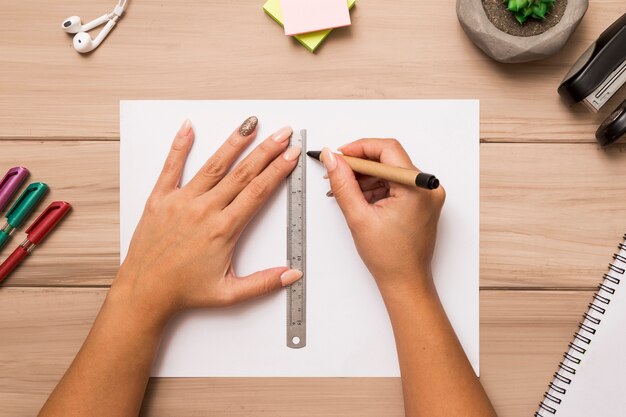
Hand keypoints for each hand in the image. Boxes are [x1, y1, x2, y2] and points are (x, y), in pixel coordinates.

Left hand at [111, 117, 302, 324]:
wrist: (144, 292)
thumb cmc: (183, 291)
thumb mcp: (229, 293)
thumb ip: (263, 283)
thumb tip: (292, 275)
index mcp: (223, 229)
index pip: (258, 191)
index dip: (278, 170)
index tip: (291, 155)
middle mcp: (204, 210)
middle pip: (243, 173)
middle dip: (266, 150)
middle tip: (283, 133)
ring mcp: (181, 201)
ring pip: (214, 165)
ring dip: (234, 143)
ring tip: (250, 125)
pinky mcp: (159, 199)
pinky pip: (171, 167)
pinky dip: (180, 146)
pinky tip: (189, 127)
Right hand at [321, 139, 444, 293]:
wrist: (405, 282)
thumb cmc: (389, 258)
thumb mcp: (358, 217)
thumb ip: (343, 183)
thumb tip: (332, 158)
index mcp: (417, 188)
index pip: (387, 150)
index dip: (359, 148)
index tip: (339, 155)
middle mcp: (427, 186)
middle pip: (389, 159)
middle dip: (360, 164)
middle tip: (337, 171)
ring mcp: (426, 194)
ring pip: (390, 171)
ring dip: (366, 177)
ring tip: (344, 190)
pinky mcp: (422, 201)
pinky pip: (396, 183)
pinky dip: (376, 187)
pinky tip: (359, 198)